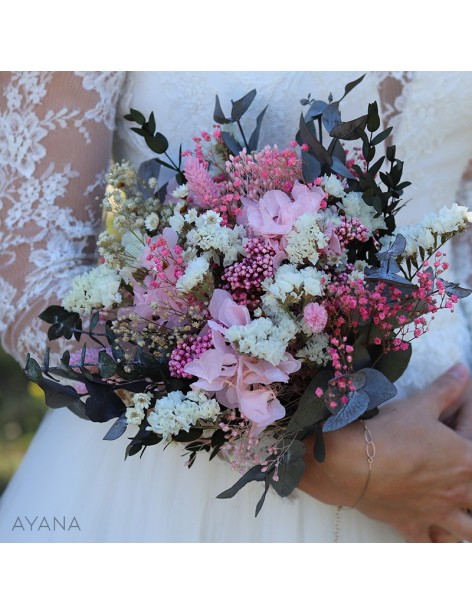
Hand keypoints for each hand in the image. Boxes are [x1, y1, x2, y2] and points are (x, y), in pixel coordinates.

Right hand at [298, 363, 471, 541]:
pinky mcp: (412, 525)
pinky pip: (430, 545)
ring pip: (468, 532)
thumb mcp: (419, 405)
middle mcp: (458, 491)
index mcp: (467, 460)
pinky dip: (436, 544)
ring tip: (462, 514)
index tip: (462, 415)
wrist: (351, 463)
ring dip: (469, 525)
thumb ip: (445, 389)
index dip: (469, 421)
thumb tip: (462, 369)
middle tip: (461, 474)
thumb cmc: (388, 433)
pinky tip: (437, 540)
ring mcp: (436, 513)